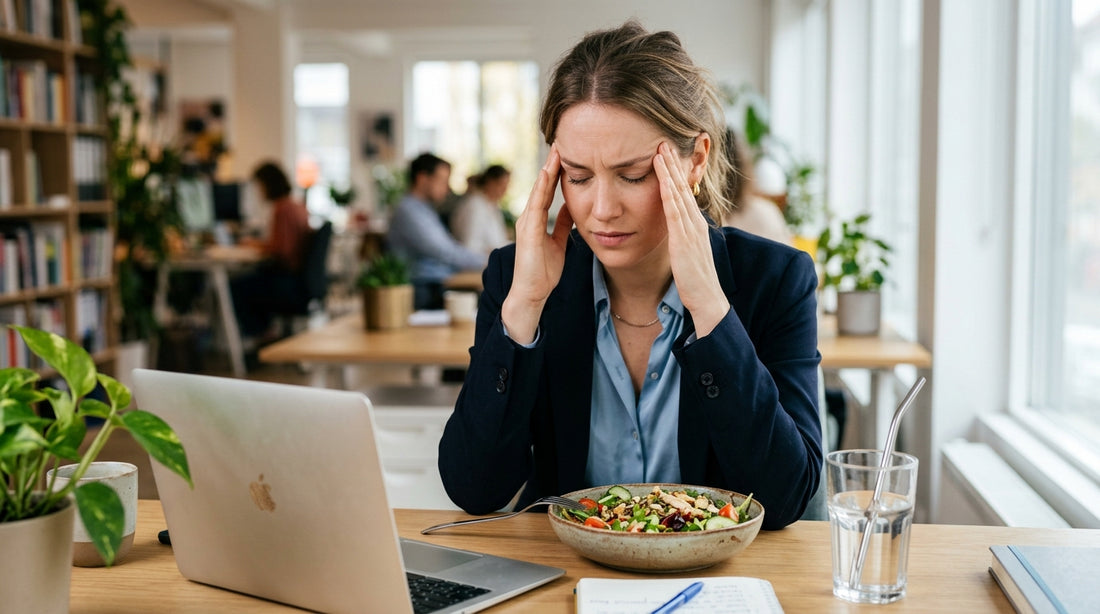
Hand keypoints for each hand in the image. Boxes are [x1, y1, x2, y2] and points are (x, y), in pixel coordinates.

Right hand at [501, 146, 573, 343]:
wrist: (531, 294)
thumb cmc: (543, 271)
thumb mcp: (559, 242)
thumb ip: (563, 224)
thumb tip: (571, 207)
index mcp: (537, 219)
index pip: (549, 188)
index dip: (558, 170)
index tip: (568, 151)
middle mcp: (529, 217)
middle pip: (542, 184)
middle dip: (552, 163)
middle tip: (562, 140)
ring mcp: (526, 223)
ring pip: (538, 190)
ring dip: (547, 170)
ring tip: (556, 150)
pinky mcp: (527, 232)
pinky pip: (535, 206)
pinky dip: (541, 189)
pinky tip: (547, 174)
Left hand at [654, 142, 729, 336]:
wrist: (707, 299)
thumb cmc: (695, 281)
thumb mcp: (688, 254)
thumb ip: (681, 239)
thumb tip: (672, 231)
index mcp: (696, 225)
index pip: (684, 193)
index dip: (675, 173)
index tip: (666, 154)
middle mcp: (695, 222)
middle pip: (683, 187)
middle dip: (673, 163)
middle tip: (663, 141)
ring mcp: (691, 229)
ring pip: (678, 193)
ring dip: (669, 170)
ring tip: (660, 149)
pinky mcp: (684, 238)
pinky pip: (674, 209)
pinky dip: (667, 189)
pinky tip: (660, 176)